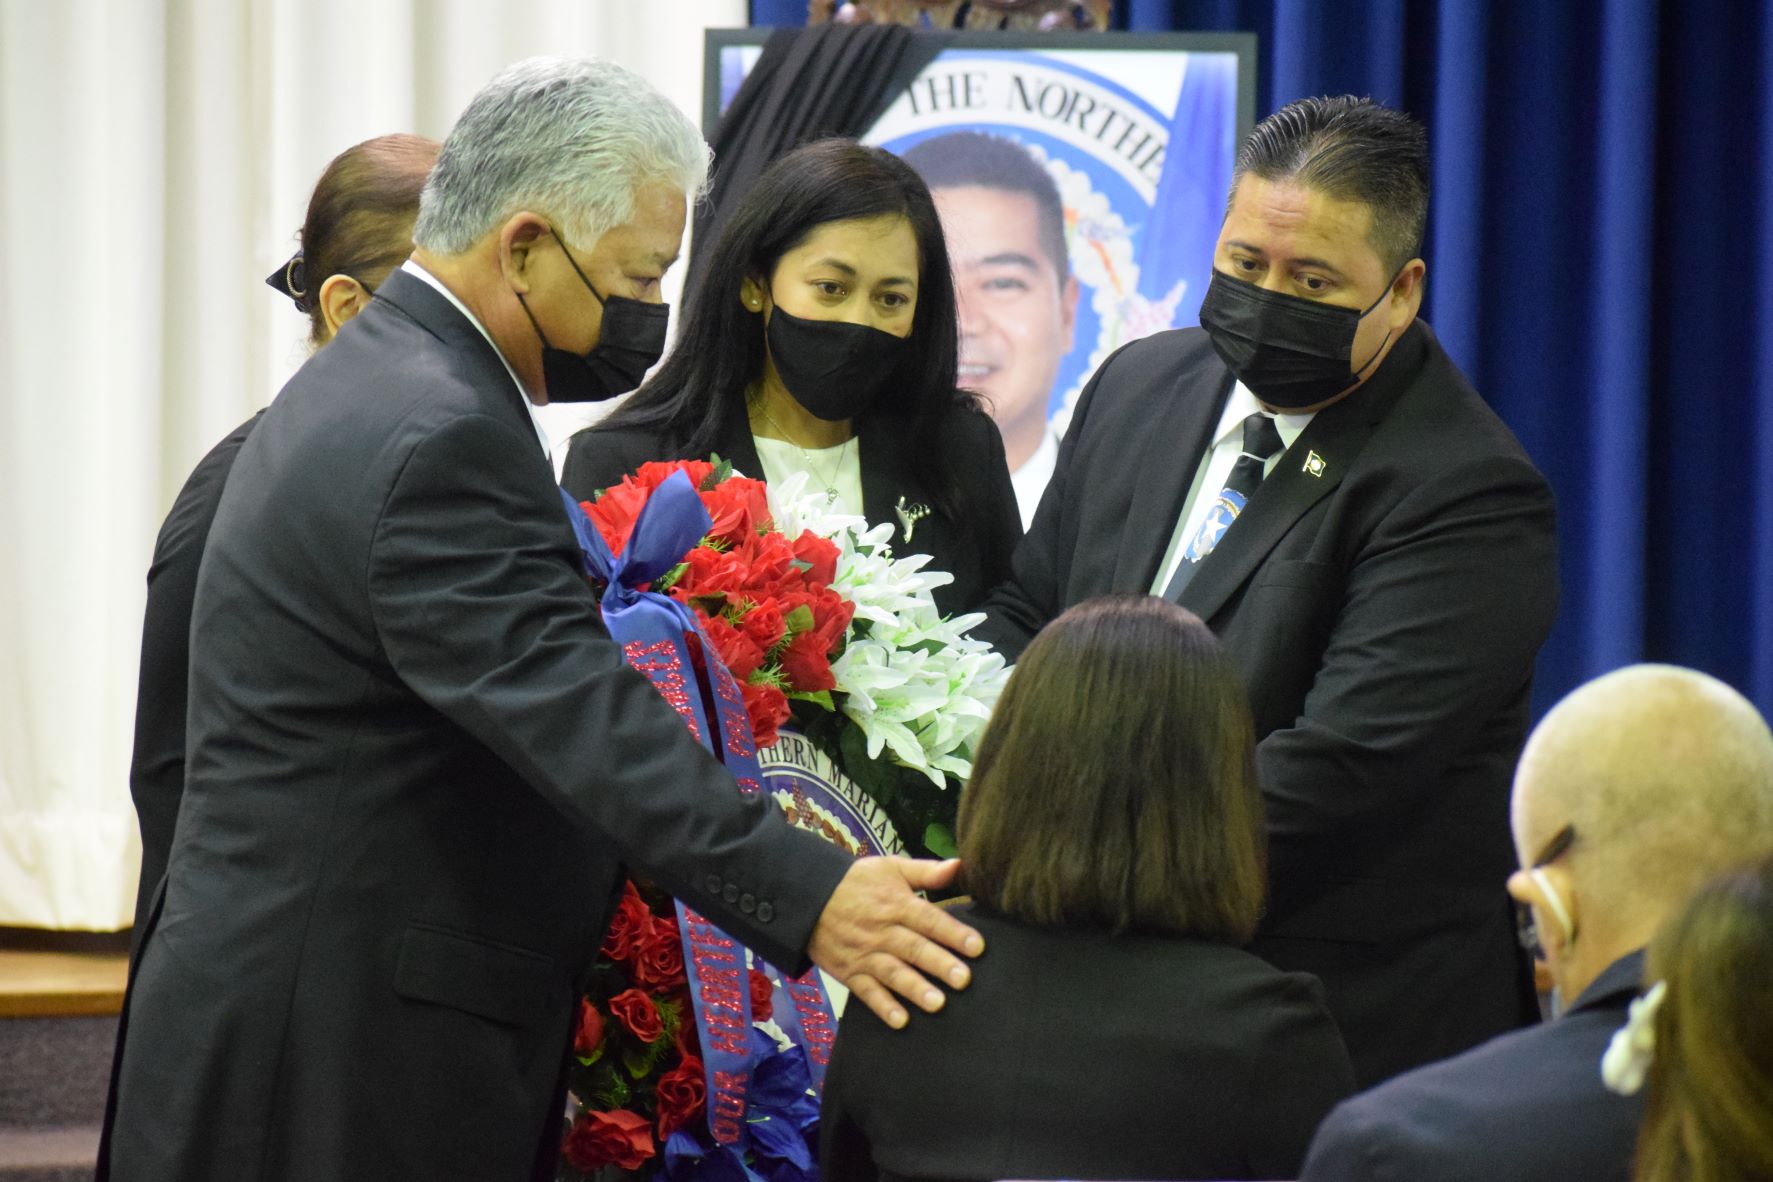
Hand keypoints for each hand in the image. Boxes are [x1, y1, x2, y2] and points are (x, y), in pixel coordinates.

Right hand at [807, 856, 983, 1029]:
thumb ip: (927, 871)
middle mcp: (882, 930)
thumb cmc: (857, 882)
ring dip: (914, 989)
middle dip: (939, 964)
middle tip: (963, 980)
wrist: (809, 896)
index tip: (977, 946)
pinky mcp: (849, 972)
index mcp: (896, 904)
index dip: (953, 932)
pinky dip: (882, 1006)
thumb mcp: (891, 868)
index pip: (929, 919)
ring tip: (937, 1003)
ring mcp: (865, 953)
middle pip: (914, 948)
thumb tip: (960, 865)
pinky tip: (900, 1021)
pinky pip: (866, 992)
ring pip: (893, 972)